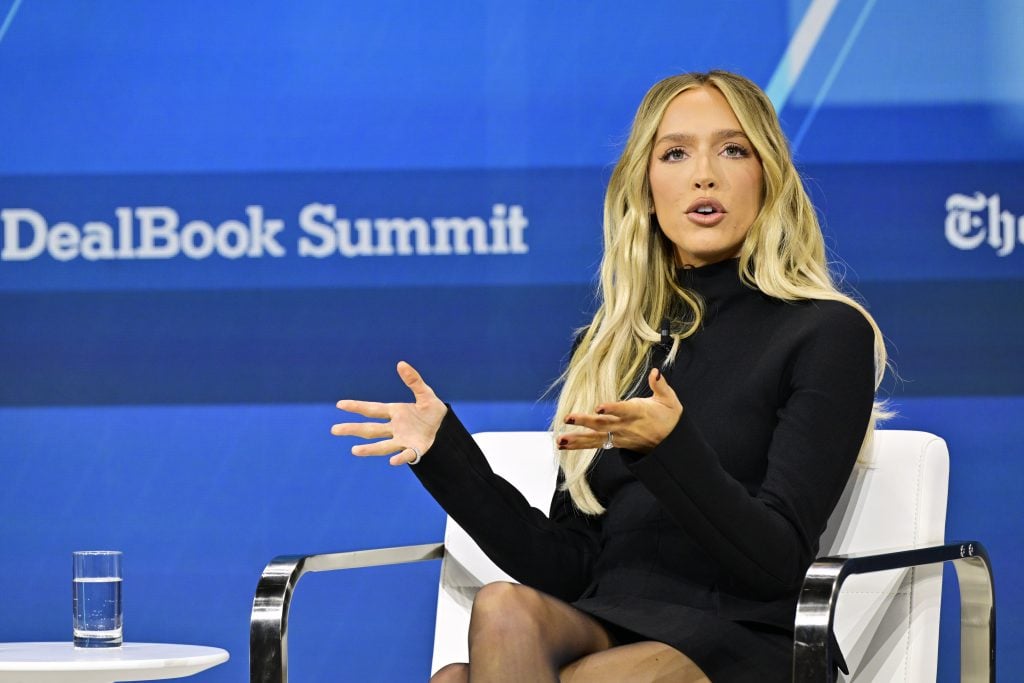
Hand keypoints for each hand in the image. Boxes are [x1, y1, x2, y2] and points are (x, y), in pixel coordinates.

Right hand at [331, 361, 447, 465]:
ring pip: (383, 445)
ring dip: (370, 449)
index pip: (372, 409)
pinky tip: (392, 461)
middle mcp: (395, 428)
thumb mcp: (425, 394)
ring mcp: (403, 440)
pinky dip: (400, 458)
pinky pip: (407, 455)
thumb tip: (401, 364)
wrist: (447, 428)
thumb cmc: (433, 411)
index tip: (340, 404)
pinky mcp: (415, 450)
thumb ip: (414, 380)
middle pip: (371, 429)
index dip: (357, 407)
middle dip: (353, 429)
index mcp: (395, 412)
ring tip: (354, 451)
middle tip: (334, 430)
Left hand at [558, 368, 681, 453]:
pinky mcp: (615, 443)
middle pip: (604, 425)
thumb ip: (660, 386)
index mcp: (639, 412)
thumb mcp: (670, 401)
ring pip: (596, 438)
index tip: (599, 407)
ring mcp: (619, 436)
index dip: (612, 409)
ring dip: (577, 439)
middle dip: (584, 422)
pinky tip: (563, 445)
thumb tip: (655, 371)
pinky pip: (595, 444)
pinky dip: (579, 445)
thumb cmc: (670, 419)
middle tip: (568, 418)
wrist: (672, 445)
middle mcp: (626, 426)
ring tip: (560, 440)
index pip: (624, 411)